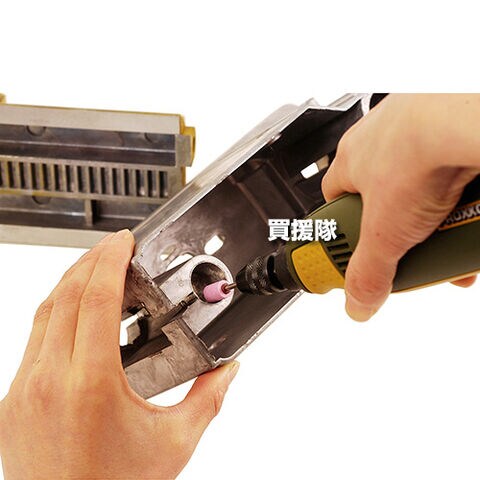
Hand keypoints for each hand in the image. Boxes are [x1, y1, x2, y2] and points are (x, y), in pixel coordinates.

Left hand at [0, 230, 238, 479]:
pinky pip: (33, 339)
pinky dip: (56, 312)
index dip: (109, 261)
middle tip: (114, 247)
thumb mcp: (174, 443)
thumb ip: (208, 399)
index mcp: (89, 386)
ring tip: (97, 269)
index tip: (122, 242)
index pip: (94, 300)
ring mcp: (23, 391)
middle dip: (91, 261)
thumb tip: (228, 370)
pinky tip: (76, 313)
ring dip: (71, 283)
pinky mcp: (13, 402)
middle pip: (65, 296)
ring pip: (43, 313)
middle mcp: (48, 382)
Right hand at [322, 94, 479, 320]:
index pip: (334, 199)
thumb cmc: (417, 155)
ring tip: (445, 235)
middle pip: (380, 198)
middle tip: (407, 248)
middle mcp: (378, 140)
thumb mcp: (386, 235)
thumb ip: (368, 272)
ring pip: (415, 184)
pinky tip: (466, 210)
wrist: (466, 119)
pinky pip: (445, 168)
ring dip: (428, 214)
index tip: (350, 249)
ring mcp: (414, 130)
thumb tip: (358, 303)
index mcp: (350, 160)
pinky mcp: (447, 128)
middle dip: (395, 228)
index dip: (340, 227)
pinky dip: (454, 192)